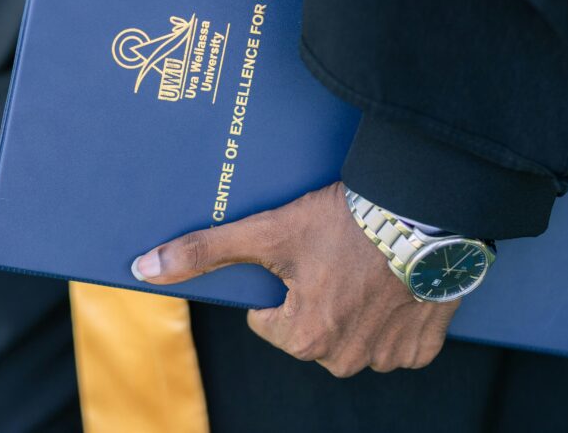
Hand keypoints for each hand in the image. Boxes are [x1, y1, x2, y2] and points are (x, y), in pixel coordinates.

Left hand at [132, 182, 458, 375]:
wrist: (422, 209)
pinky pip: (395, 341)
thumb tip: (144, 269)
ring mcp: (386, 355)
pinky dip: (391, 316)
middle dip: (315, 297)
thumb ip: (204, 251)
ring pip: (352, 336)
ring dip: (354, 307)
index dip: (278, 283)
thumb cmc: (344, 221)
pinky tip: (392, 283)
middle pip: (310, 330)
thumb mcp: (268, 231)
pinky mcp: (422, 346)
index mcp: (302, 338)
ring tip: (364, 264)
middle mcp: (344, 358)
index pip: (268, 321)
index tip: (300, 256)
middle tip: (333, 256)